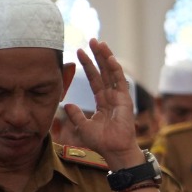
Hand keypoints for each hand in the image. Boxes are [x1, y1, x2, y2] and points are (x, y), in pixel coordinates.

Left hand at [66, 40, 140, 166]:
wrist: (114, 150)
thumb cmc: (101, 142)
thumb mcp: (83, 126)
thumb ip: (75, 115)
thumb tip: (66, 104)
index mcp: (103, 102)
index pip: (94, 79)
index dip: (87, 65)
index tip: (79, 52)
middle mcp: (112, 97)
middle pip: (104, 72)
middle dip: (98, 56)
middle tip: (91, 40)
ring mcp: (119, 97)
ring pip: (112, 73)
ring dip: (106, 57)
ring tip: (99, 43)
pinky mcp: (125, 100)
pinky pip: (120, 81)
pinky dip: (115, 69)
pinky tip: (109, 58)